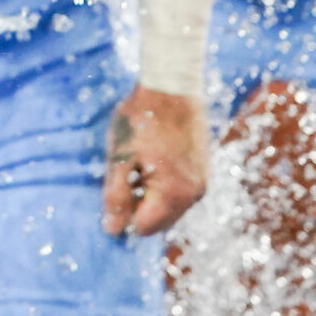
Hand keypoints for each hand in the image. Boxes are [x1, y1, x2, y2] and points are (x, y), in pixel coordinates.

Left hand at [102, 85, 207, 236]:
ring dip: (150, 194)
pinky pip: (180, 191)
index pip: (143, 228)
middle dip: (138, 205)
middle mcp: (195, 193)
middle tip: (126, 171)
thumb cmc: (141, 118)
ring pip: (169, 207)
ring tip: (138, 161)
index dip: (123, 214)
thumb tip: (113, 231)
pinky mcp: (203, 168)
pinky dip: (163, 184)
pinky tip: (151, 157)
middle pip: (159, 221)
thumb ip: (116, 196)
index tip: (116, 185)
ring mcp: (202, 180)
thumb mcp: (120, 157)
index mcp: (174, 194)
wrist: (172, 83)